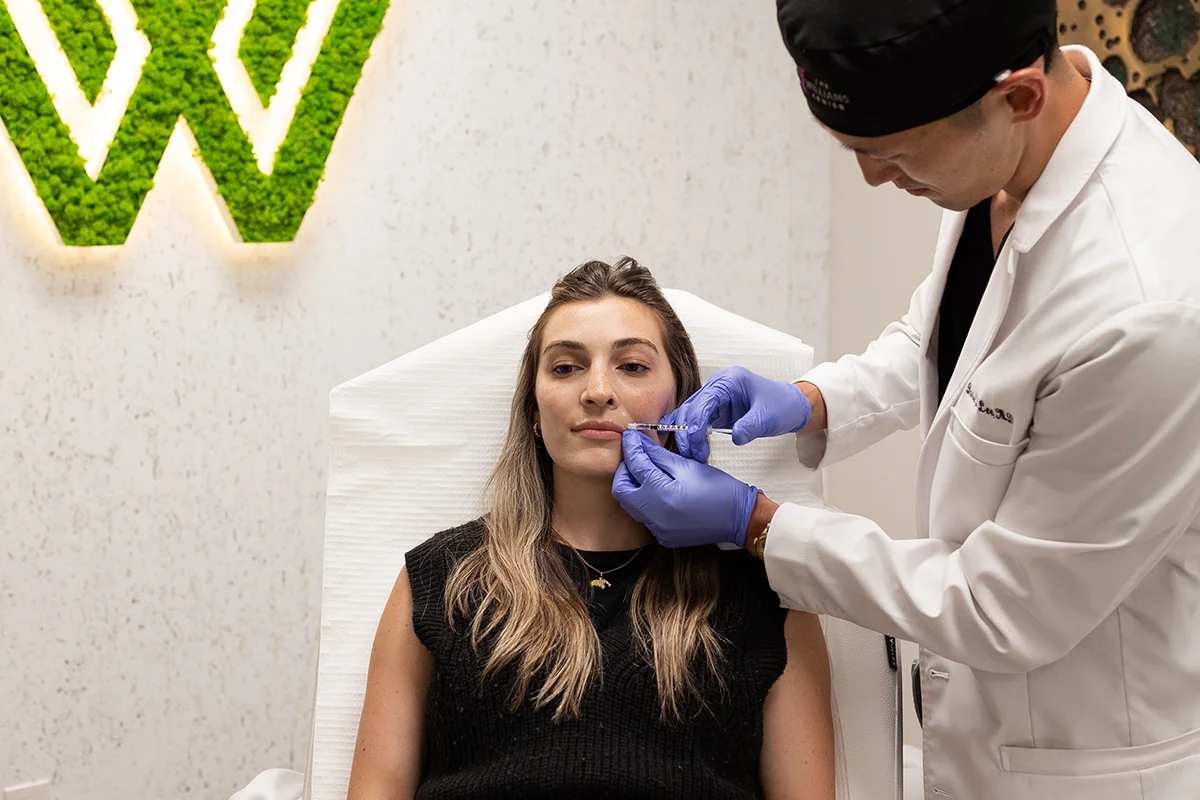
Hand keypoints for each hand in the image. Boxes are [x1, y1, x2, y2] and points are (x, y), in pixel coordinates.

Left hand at [612, 430, 759, 547]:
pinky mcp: (664, 538)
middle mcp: (654, 516)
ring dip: (634, 487)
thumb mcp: (688, 466)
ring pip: (631, 505)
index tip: (630, 436)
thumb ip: (658, 455)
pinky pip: (645, 517)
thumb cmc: (718, 489)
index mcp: (661, 494)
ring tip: (648, 472)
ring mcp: (658, 530)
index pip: (634, 466)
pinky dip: (646, 503)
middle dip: (625, 470)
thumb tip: (638, 443)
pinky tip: (660, 492)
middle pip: (622, 490)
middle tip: (636, 457)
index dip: (631, 448)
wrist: (740, 518)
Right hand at [663, 366, 811, 461]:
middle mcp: (718, 386)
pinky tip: (689, 446)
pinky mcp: (716, 411)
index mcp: (730, 380)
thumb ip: (750, 427)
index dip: (696, 420)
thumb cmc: (781, 405)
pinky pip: (696, 422)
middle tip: (693, 452)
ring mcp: (715, 398)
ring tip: (693, 454)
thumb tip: (735, 438)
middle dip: (687, 430)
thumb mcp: (767, 417)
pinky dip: (691, 434)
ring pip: (690, 415)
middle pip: (692, 406)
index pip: (705, 399)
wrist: (790, 407)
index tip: (694, 439)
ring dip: (687, 434)